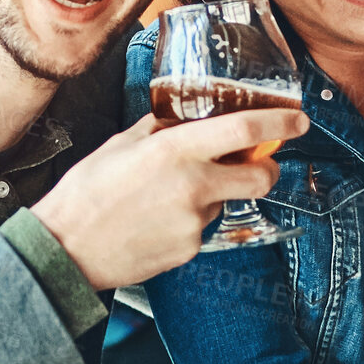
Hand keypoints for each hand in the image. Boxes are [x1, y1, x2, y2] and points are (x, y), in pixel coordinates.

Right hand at [31, 108, 308, 288]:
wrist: (65, 249)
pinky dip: (189, 221)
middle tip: (257, 164)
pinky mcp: (190, 249)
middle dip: (268, 169)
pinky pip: (202, 228)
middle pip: (260, 177)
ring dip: (211, 196)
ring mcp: (194, 221)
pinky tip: (156, 221)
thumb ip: (160, 127)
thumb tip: (184, 114)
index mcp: (175, 149)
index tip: (298, 119)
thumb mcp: (121, 144)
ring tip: (165, 198)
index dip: (280, 123)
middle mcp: (193, 185)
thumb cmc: (87, 192)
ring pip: (224, 203)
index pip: (245, 129)